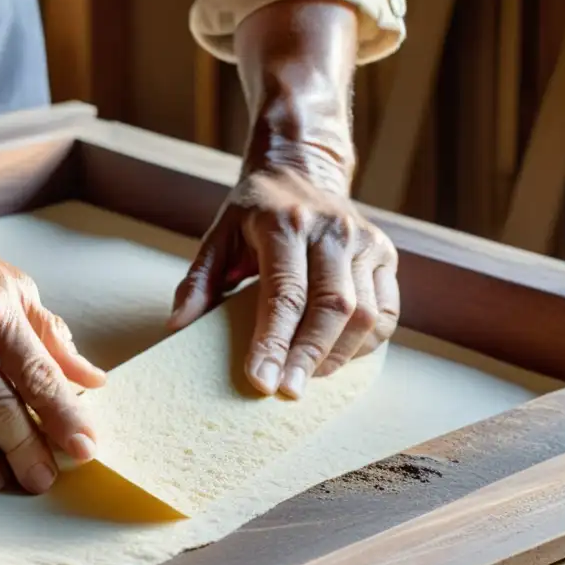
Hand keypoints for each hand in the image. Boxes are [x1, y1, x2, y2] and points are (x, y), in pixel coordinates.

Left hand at [169, 167, 398, 398]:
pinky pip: (386, 312)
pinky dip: (364, 344)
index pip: (284, 293)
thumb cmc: (254, 212)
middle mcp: (331, 230)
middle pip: (332, 307)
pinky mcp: (384, 254)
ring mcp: (365, 241)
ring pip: (365, 314)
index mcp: (285, 224)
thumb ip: (198, 281)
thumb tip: (178, 325)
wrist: (300, 171)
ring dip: (337, 356)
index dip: (273, 341)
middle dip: (308, 357)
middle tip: (288, 393)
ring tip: (307, 379)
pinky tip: (336, 358)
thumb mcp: (217, 236)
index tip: (261, 381)